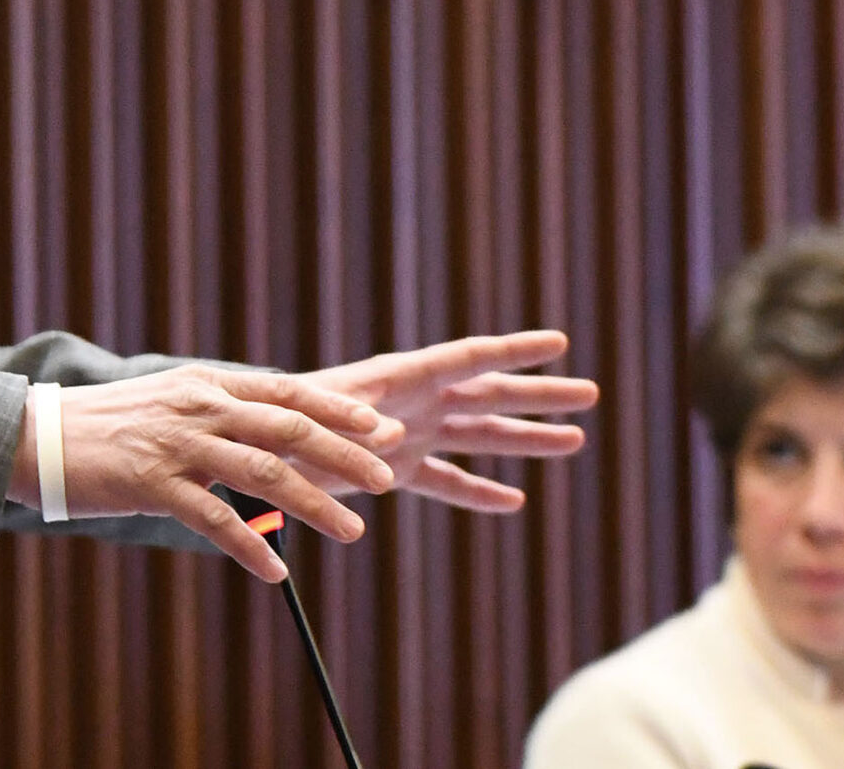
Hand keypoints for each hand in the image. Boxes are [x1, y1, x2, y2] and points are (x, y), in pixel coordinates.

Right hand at [7, 365, 402, 581]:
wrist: (42, 437)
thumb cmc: (112, 426)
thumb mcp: (172, 402)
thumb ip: (222, 415)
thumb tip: (277, 436)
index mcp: (209, 384)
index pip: (288, 391)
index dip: (339, 410)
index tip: (381, 428)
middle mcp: (200, 407)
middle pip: (288, 428)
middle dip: (344, 455)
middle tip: (387, 481)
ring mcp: (178, 445)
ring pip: (263, 472)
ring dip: (314, 504)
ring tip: (352, 530)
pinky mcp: (153, 484)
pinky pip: (215, 519)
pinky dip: (251, 546)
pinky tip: (277, 571)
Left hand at [301, 329, 596, 511]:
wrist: (251, 442)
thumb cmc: (278, 421)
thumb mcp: (316, 418)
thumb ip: (354, 425)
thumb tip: (396, 438)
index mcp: (398, 378)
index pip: (467, 358)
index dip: (513, 350)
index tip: (559, 342)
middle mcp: (413, 402)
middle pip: (488, 395)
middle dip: (539, 394)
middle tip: (592, 392)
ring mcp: (410, 434)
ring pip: (480, 437)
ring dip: (526, 440)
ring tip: (576, 440)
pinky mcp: (396, 470)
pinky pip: (448, 481)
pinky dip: (478, 492)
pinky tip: (515, 501)